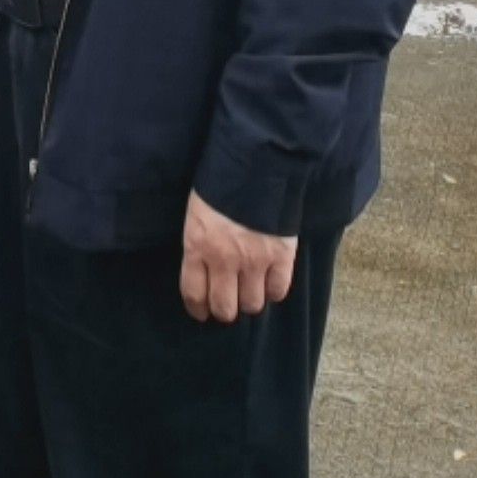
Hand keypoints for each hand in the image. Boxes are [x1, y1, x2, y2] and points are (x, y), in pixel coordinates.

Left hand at [180, 192, 298, 324]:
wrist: (257, 164)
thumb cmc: (220, 185)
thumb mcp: (196, 214)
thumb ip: (198, 245)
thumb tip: (202, 270)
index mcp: (198, 247)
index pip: (194, 294)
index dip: (198, 309)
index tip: (201, 313)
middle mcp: (225, 260)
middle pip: (225, 307)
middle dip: (224, 310)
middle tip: (228, 305)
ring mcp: (255, 260)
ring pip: (252, 304)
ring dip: (250, 301)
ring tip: (249, 292)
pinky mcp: (282, 256)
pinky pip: (278, 291)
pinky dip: (274, 291)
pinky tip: (269, 282)